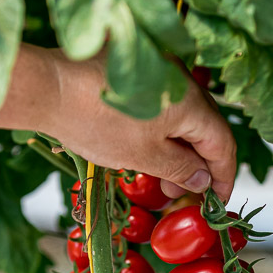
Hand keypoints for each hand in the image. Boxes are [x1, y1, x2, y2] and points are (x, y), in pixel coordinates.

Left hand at [42, 50, 236, 202]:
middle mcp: (181, 80)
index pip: (223, 143)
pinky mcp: (139, 70)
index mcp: (190, 102)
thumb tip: (203, 180)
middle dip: (198, 165)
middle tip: (181, 194)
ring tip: (160, 177)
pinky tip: (146, 149)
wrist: (48, 87)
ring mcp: (160, 70)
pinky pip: (162, 105)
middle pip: (206, 128)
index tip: (217, 201)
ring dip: (179, 150)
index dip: (223, 176)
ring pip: (183, 117)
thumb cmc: (94, 122)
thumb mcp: (143, 156)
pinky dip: (162, 131)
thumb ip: (180, 169)